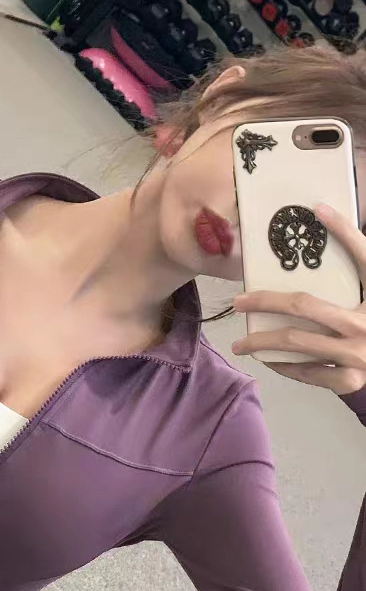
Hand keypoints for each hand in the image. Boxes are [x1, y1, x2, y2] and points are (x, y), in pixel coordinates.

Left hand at [231, 204, 365, 395]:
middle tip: (238, 303)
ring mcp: (357, 355)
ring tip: (240, 344)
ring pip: (295, 343)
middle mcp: (364, 323)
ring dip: (261, 342)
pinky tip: (269, 360)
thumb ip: (359, 265)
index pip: (363, 255)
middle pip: (303, 305)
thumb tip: (326, 223)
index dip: (344, 230)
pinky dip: (284, 366)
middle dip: (264, 302)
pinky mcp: (350, 381)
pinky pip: (307, 373)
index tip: (318, 209)